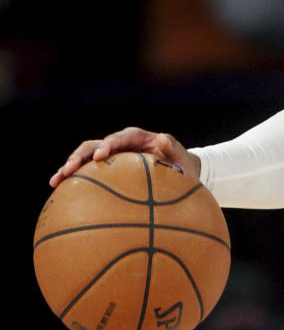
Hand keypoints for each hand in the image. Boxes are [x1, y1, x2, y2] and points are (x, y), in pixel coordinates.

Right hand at [51, 127, 199, 186]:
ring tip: (55, 181)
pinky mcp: (106, 169)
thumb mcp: (181, 158)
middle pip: (94, 145)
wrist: (178, 172)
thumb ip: (172, 148)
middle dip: (80, 156)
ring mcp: (112, 156)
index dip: (108, 144)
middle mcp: (121, 144)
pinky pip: (87, 172)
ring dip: (69, 166)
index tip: (99, 156)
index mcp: (138, 138)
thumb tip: (162, 138)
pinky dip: (73, 179)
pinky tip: (59, 191)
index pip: (120, 138)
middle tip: (67, 170)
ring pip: (85, 157)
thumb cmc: (181, 165)